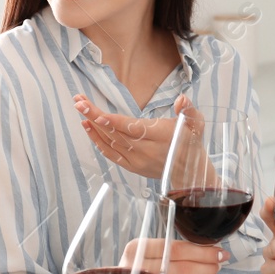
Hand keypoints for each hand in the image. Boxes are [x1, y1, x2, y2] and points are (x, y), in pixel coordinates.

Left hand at [73, 93, 197, 178]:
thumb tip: (182, 99)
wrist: (191, 174)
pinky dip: (98, 141)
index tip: (94, 111)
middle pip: (115, 132)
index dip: (111, 121)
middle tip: (78, 101)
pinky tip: (89, 128)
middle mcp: (145, 150)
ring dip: (93, 126)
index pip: (130, 127)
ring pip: (110, 142)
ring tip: (79, 109)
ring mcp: (136, 160)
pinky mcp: (132, 166)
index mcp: (159, 137)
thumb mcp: (196, 123)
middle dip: (94, 116)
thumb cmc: (192, 143)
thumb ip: (189, 110)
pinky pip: (111, 153)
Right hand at [120, 237, 226, 273]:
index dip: (202, 251)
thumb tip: (208, 249)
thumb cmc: (136, 271)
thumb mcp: (146, 253)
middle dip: (207, 267)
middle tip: (218, 266)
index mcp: (137, 249)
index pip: (176, 249)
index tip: (219, 252)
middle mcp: (137, 270)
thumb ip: (170, 251)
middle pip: (181, 268)